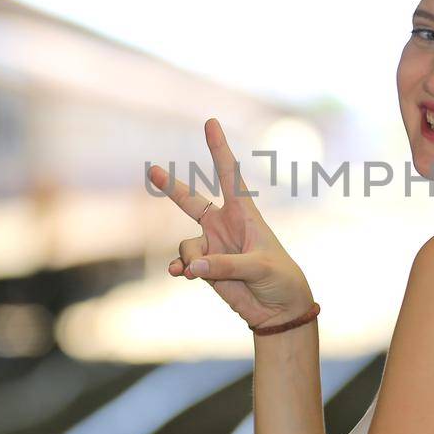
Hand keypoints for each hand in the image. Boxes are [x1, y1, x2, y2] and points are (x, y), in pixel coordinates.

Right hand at [148, 117, 315, 330]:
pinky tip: (180, 274)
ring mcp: (212, 246)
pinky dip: (180, 268)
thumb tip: (193, 267)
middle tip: (152, 170)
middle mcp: (225, 225)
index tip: (211, 123)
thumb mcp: (260, 267)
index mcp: (245, 214)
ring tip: (198, 273)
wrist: (278, 310)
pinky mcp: (205, 268)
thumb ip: (226, 265)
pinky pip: (183, 262)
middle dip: (170, 188)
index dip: (219, 149)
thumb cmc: (280, 279)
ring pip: (185, 244)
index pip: (230, 175)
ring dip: (189, 258)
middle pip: (191, 201)